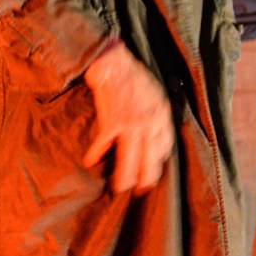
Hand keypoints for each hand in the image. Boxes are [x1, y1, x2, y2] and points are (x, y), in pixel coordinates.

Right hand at [83, 42, 173, 194]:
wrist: (114, 65)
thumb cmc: (134, 77)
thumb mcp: (156, 95)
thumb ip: (157, 116)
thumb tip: (154, 135)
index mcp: (161, 117)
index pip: (164, 148)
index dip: (157, 162)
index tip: (151, 170)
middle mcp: (149, 124)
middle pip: (150, 161)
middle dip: (145, 180)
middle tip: (140, 191)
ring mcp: (130, 126)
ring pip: (129, 161)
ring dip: (123, 178)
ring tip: (119, 188)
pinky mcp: (111, 123)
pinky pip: (103, 145)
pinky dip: (96, 154)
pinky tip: (91, 161)